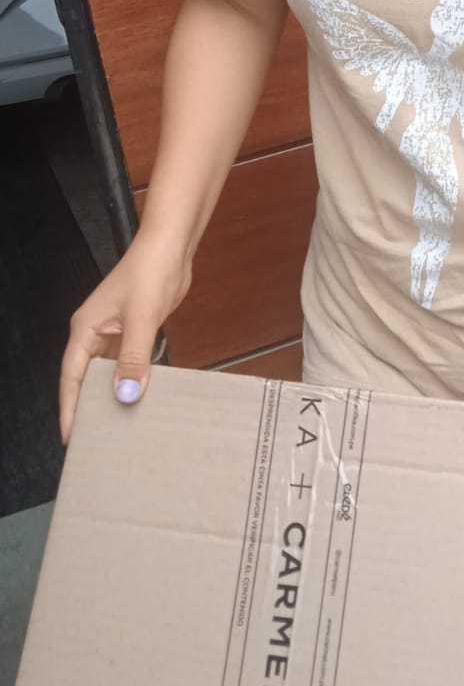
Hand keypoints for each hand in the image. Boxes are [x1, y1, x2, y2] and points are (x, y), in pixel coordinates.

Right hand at [59, 228, 192, 445]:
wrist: (171, 247)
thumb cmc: (150, 271)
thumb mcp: (142, 317)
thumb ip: (134, 357)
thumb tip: (126, 394)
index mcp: (85, 329)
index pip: (71, 376)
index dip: (70, 407)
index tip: (71, 435)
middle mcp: (96, 333)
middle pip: (87, 378)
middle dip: (90, 406)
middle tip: (96, 439)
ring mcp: (116, 332)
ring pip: (108, 372)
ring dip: (113, 394)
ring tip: (120, 425)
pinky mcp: (135, 331)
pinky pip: (128, 363)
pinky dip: (132, 379)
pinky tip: (141, 397)